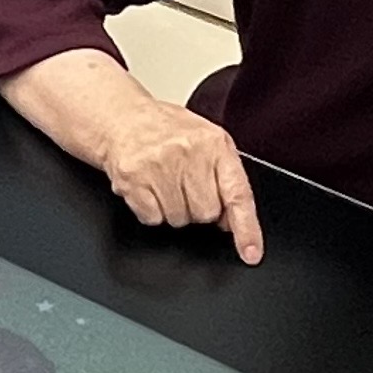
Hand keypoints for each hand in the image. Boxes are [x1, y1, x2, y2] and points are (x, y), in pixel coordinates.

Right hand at [0, 49, 262, 261]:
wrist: (122, 119)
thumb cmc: (167, 131)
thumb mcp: (208, 142)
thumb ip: (225, 178)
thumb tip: (231, 221)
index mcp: (215, 144)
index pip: (237, 194)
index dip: (246, 228)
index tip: (251, 253)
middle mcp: (188, 153)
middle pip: (205, 214)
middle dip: (198, 208)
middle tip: (185, 186)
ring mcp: (159, 166)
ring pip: (178, 220)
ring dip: (172, 210)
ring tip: (165, 183)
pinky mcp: (133, 179)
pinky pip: (152, 218)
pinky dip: (151, 210)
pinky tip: (149, 188)